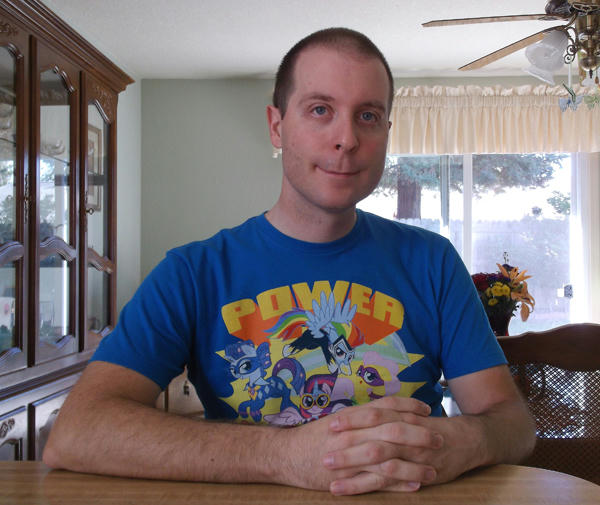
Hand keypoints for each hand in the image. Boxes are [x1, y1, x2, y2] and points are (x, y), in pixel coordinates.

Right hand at [273, 396, 434, 492]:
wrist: (286, 454)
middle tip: (439, 437)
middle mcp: (354, 432)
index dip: (408, 406)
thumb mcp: (336, 420)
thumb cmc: (312, 437)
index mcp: (353, 416)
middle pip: (394, 430)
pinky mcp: (348, 477)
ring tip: (434, 468)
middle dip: (419, 434)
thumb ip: (359, 417)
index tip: (426, 409)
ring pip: (390, 458)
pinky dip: (398, 483)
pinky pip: (378, 481)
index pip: (386, 406)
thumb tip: (383, 413)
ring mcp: (351, 456)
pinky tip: (415, 485)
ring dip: (414, 464)